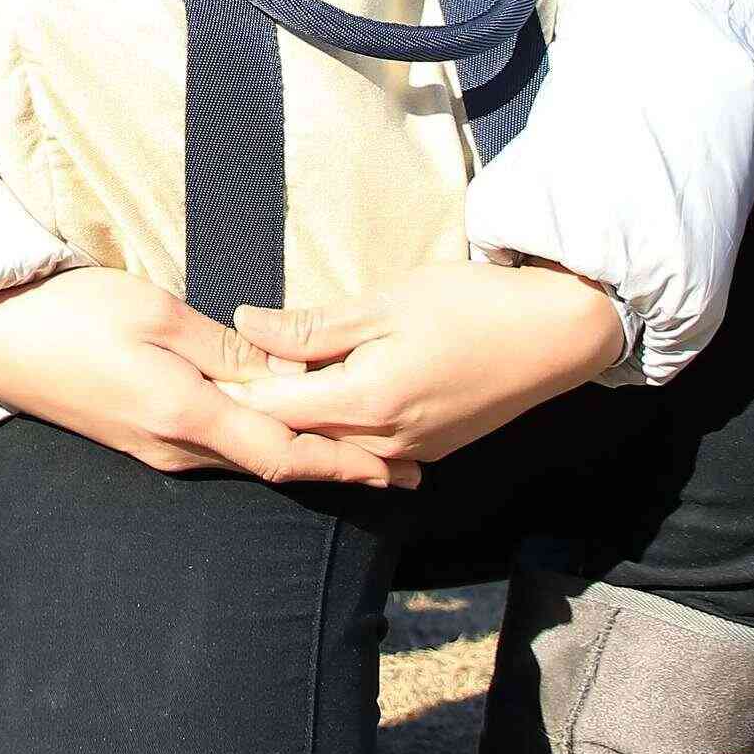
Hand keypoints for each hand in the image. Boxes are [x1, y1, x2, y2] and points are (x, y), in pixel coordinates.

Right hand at [0, 265, 424, 490]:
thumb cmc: (72, 313)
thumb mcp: (156, 312)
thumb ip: (225, 348)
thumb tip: (285, 376)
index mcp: (185, 414)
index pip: (282, 453)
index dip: (343, 465)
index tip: (393, 469)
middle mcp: (175, 447)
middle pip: (272, 464)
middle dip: (338, 466)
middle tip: (400, 465)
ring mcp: (156, 449)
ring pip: (246, 458)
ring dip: (304, 456)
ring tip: (361, 450)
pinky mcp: (142, 438)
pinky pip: (218, 449)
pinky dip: (264, 444)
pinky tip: (285, 428)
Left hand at [172, 258, 625, 465]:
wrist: (558, 335)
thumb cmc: (472, 304)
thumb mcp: (387, 301)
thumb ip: (314, 326)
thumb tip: (247, 326)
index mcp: (367, 400)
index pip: (274, 406)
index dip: (231, 387)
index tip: (195, 367)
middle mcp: (385, 440)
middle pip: (297, 434)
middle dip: (257, 408)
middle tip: (217, 375)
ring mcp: (412, 451)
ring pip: (331, 445)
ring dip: (297, 419)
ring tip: (266, 383)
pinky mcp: (432, 449)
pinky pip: (367, 448)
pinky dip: (338, 426)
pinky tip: (325, 398)